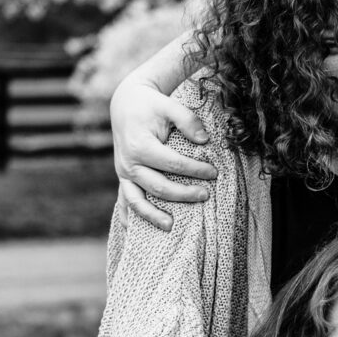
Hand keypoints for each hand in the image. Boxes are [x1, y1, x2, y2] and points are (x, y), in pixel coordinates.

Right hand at [110, 80, 217, 230]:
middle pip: (159, 187)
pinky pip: (124, 201)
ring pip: (137, 201)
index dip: (195, 170)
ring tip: (171, 227)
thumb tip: (204, 140)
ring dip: (153, 216)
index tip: (214, 173)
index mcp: (140, 146)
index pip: (173, 164)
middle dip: (183, 194)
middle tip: (206, 195)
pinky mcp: (123, 178)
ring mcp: (123, 174)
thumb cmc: (151, 105)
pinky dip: (129, 217)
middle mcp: (128, 163)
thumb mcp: (169, 105)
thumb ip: (188, 120)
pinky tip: (135, 232)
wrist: (126, 103)